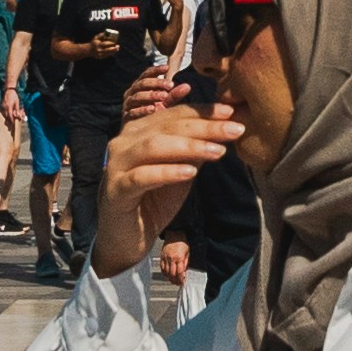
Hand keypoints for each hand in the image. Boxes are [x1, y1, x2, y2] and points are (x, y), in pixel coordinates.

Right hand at [96, 89, 248, 275]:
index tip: (232, 112)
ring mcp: (117, 165)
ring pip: (154, 146)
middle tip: (235, 129)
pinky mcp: (116, 189)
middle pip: (168, 127)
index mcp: (139, 131)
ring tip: (218, 151)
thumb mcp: (180, 172)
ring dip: (189, 146)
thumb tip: (224, 130)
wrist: (125, 239)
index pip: (174, 114)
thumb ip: (194, 151)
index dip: (203, 111)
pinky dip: (167, 172)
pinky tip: (190, 172)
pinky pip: (142, 177)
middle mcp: (125, 141)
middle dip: (204, 127)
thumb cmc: (153, 201)